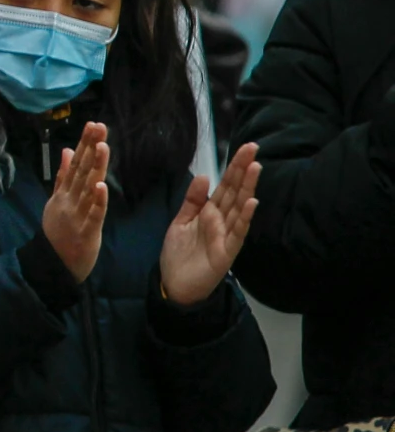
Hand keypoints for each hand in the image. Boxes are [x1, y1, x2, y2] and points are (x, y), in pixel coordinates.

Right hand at [42, 121, 110, 282]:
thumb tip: (68, 150)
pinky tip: (102, 186)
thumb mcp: (56, 200)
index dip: (85, 144)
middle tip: (98, 127)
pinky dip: (97, 201)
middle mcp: (69, 200)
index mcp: (64, 192)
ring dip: (95, 167)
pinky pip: (93, 215)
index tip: (93, 126)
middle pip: (82, 170)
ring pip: (88, 188)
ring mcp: (76, 215)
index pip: (76, 164)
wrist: (53, 263)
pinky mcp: (86, 232)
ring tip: (102, 147)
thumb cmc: (59, 231)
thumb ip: (63, 176)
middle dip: (90, 148)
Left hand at [160, 141, 261, 305]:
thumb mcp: (181, 221)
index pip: (225, 185)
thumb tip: (204, 175)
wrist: (175, 284)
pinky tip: (252, 203)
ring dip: (248, 188)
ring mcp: (226, 235)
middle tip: (254, 147)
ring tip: (255, 167)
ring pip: (239, 207)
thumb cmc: (180, 253)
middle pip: (235, 191)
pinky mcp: (226, 251)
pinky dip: (245, 218)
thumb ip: (193, 200)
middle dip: (243, 170)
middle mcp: (222, 221)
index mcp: (210, 212)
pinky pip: (237, 232)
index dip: (233, 166)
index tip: (244, 147)